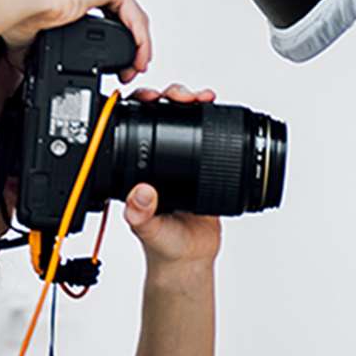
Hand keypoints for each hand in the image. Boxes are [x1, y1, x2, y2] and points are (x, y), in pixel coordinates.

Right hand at [2, 0, 152, 81]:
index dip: (118, 40)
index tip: (117, 64)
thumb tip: (29, 67)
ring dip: (139, 47)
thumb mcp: (44, 33)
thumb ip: (49, 44)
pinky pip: (135, 17)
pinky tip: (137, 60)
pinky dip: (141, 41)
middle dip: (132, 45)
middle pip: (125, 15)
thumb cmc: (23, 13)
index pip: (108, 12)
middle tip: (129, 69)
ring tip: (134, 69)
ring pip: (133, 16)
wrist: (25, 4)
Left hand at [122, 85, 223, 266]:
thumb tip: (140, 194)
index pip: (135, 126)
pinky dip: (214, 121)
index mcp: (138, 168)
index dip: (143, 104)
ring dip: (195, 104)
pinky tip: (220, 114)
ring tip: (204, 98)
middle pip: (162, 114)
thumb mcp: (148, 230)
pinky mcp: (203, 168)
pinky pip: (209, 138)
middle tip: (186, 96)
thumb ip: (142, 215)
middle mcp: (157, 161)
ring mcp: (181, 162)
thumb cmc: (163, 246)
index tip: (155, 97)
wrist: (189, 260)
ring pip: (186, 121)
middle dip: (174, 96)